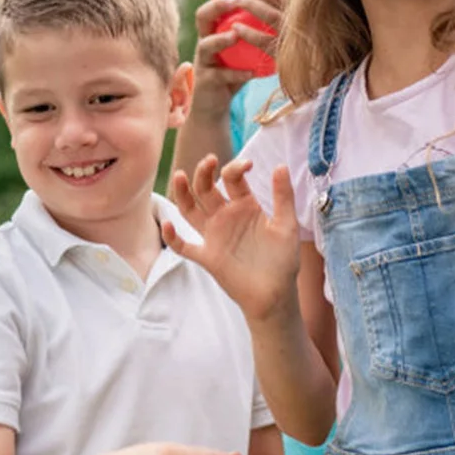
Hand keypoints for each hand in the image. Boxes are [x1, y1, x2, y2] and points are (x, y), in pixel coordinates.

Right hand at [164, 156, 300, 323]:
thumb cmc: (283, 259)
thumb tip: (281, 165)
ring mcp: (214, 236)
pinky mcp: (207, 256)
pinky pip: (184, 246)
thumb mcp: (287, 224)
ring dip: (182, 194)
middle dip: (204, 173)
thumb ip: (283, 196)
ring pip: (190, 210)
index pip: (232, 179)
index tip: (247, 164)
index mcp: (245, 205)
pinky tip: (168, 224)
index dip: (236, 168)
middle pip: (206, 189)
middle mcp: (226, 216)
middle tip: (209, 160)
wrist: (276, 294)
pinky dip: (172, 237)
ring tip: (180, 175)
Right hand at [190, 0, 288, 99]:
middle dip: (217, 5)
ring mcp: (203, 60)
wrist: (216, 103)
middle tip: (236, 0)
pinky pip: (220, 75)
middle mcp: (205, 39)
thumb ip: (259, 28)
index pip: (217, 0)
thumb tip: (288, 7)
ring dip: (221, 39)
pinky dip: (236, 73)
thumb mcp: (247, 47)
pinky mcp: (206, 81)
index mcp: (216, 27)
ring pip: (206, 44)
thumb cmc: (237, 69)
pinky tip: (251, 73)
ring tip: (235, 35)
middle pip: (203, 15)